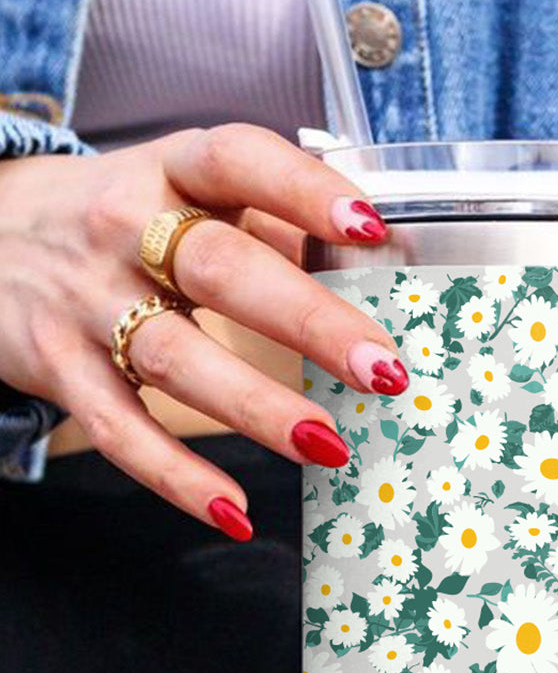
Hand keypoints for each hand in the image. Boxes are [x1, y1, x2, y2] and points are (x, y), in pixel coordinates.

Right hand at [0, 123, 407, 537]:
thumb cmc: (120, 219)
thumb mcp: (180, 191)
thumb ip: (269, 220)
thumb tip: (377, 258)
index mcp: (170, 168)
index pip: (238, 160)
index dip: (304, 190)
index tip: (370, 228)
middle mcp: (124, 227)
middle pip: (222, 271)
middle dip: (308, 323)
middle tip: (383, 372)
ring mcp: (87, 301)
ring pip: (175, 357)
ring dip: (256, 407)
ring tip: (328, 446)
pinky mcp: (59, 367)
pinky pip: (121, 430)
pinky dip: (177, 477)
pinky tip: (236, 512)